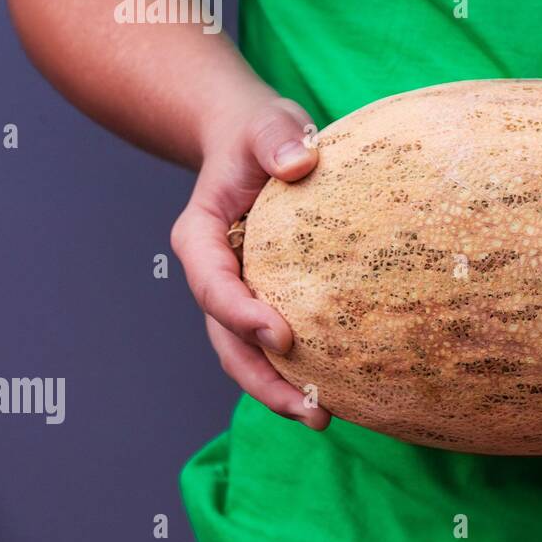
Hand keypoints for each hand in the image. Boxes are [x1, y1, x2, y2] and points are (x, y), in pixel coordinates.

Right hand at [170, 95, 331, 428]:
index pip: (213, 285)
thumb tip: (300, 162)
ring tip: (324, 416)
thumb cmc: (260, 134)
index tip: (282, 335)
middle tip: (309, 409)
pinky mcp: (270, 299)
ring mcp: (241, 292)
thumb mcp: (268, 125)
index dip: (241, 314)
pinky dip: (302, 369)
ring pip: (248, 353)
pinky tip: (340, 389)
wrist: (257, 143)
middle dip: (262, 380)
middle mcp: (216, 274)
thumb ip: (278, 139)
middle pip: (227, 339)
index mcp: (201, 238)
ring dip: (280, 389)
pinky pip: (278, 342)